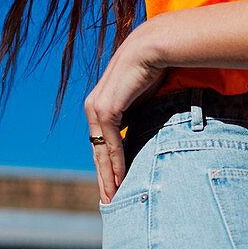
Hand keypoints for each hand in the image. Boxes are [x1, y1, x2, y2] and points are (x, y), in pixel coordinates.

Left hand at [84, 21, 167, 203]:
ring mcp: (97, 109)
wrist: (153, 47)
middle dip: (103, 178)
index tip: (113, 185)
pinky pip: (111, 144)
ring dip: (108, 177)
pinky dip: (116, 163)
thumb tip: (146, 133)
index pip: (102, 143)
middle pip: (98, 152)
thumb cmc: (154, 69)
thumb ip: (138, 115)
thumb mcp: (143, 99)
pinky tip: (120, 180)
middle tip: (109, 201)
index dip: (107, 166)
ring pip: (102, 152)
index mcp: (101, 106)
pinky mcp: (106, 110)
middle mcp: (94, 108)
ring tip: (113, 198)